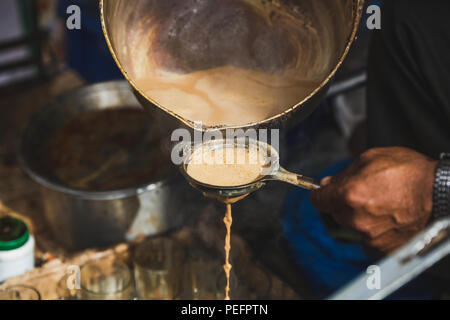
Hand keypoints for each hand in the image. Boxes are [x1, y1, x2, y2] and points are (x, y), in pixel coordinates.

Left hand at [310, 147, 437, 253]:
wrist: (442, 194)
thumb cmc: (411, 173)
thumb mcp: (372, 158)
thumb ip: (344, 173)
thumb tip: (327, 183)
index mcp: (349, 194)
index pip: (319, 200)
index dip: (319, 195)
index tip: (322, 193)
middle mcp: (356, 218)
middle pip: (336, 212)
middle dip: (343, 203)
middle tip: (364, 192)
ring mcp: (370, 235)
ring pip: (353, 225)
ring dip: (360, 216)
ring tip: (383, 203)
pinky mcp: (384, 247)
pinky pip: (370, 237)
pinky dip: (376, 228)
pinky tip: (391, 215)